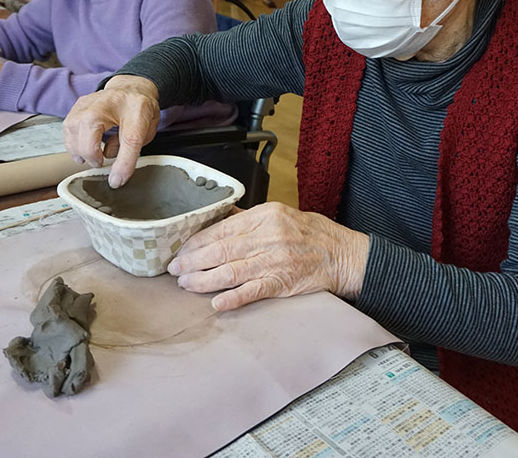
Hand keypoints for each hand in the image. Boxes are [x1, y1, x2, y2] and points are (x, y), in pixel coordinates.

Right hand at [62, 75, 159, 185]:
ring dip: (80, 152)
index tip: (116, 181)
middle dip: (93, 158)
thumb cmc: (138, 109)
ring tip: (93, 155)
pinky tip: (84, 147)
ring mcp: (85, 104)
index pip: (129, 141)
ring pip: (72, 136)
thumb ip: (131, 154)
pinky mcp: (75, 108)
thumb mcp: (145, 132)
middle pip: (88, 139)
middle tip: (102, 162)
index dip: (123, 165)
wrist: (130, 88)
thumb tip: (115, 178)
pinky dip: (74, 144)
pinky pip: (67, 131)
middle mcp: (104, 104)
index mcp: (132, 109)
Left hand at [169, 202, 369, 310]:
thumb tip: (220, 219)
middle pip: (221, 250)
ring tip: (186, 284)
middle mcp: (268, 236)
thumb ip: (250, 219)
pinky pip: (253, 291)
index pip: (222, 229)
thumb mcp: (281, 214)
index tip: (181, 250)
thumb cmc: (312, 234)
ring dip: (204, 280)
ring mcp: (275, 260)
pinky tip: (216, 302)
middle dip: (193, 261)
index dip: (197, 241)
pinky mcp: (283, 282)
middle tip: (175, 269)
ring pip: (230, 271)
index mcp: (265, 215)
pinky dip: (233, 297)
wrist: (343, 254)